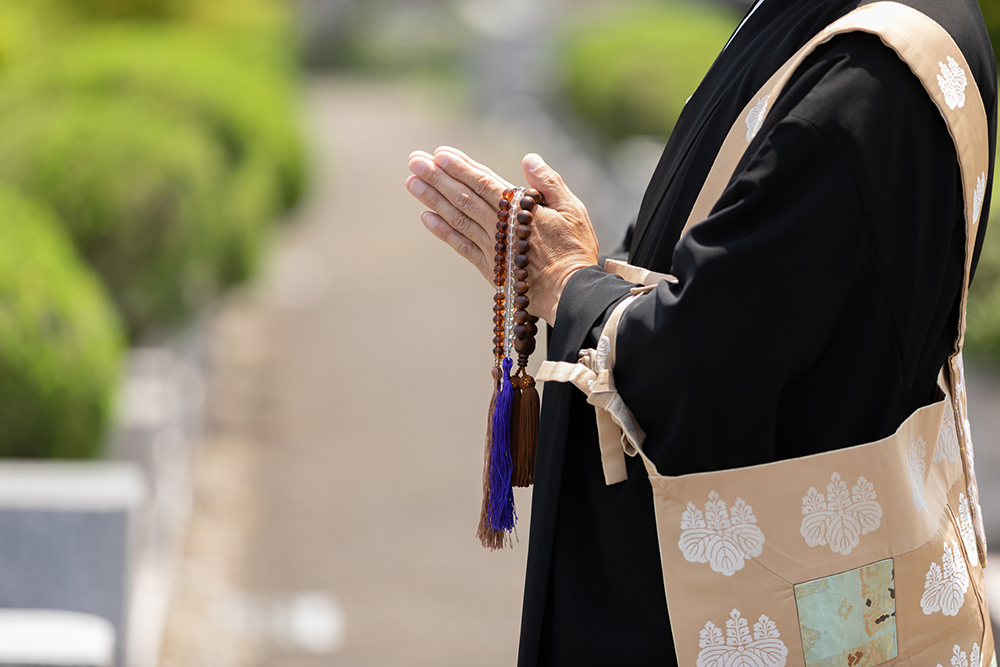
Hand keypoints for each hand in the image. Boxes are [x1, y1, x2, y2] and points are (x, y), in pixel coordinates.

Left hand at [405, 147, 598, 324]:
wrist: (571, 292)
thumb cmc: (575, 249)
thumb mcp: (573, 209)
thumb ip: (549, 183)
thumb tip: (528, 159)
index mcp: (520, 209)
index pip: (484, 182)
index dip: (461, 167)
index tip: (439, 153)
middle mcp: (500, 226)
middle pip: (464, 197)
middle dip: (438, 177)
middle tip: (415, 161)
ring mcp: (492, 247)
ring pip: (457, 218)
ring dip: (433, 198)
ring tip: (411, 182)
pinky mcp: (489, 267)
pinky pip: (461, 246)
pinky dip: (443, 231)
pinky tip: (426, 217)